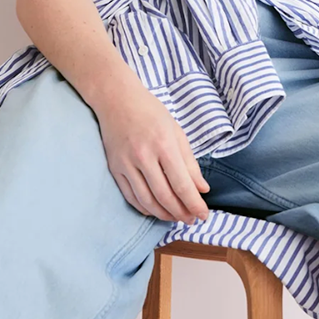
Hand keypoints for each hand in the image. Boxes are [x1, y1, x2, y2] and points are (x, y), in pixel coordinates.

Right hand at [95, 85, 210, 224]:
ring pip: (147, 201)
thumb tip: (202, 189)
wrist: (117, 99)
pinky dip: (145, 208)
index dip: (194, 204)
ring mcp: (126, 164)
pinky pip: (131, 196)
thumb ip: (190, 162)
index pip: (182, 184)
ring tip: (176, 217)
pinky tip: (156, 210)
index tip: (203, 215)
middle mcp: (144, 156)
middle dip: (181, 213)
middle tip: (191, 219)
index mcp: (164, 145)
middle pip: (165, 197)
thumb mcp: (176, 132)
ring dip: (164, 214)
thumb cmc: (150, 112)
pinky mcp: (114, 168)